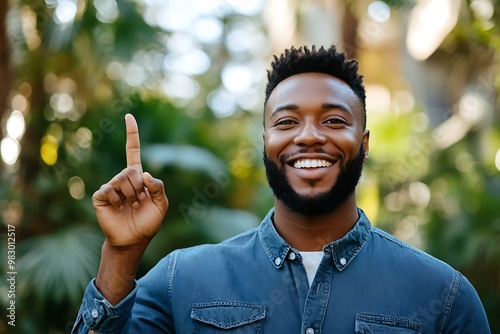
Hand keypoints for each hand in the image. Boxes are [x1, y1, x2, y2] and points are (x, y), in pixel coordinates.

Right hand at [92, 114, 168, 248]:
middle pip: (131, 169)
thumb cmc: (147, 222)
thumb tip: (144, 174)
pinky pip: (110, 189)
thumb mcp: (161, 204)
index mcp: (137, 177)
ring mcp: (110, 186)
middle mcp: (122, 178)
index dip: (131, 134)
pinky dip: (118, 200)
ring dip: (131, 195)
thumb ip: (158, 188)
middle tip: (139, 202)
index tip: (129, 116)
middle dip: (139, 188)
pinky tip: (118, 208)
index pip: (132, 151)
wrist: (133, 240)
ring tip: (131, 206)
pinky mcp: (100, 196)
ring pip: (122, 178)